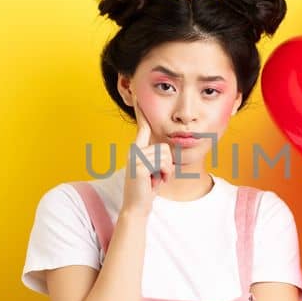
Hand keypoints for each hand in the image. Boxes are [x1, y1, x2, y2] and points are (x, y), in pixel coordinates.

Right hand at [122, 99, 172, 214]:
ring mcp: (136, 157)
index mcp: (137, 148)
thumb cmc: (147, 188)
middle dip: (167, 164)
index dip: (140, 110)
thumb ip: (156, 156)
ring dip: (166, 171)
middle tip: (157, 177)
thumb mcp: (153, 168)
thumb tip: (167, 148)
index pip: (142, 126)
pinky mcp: (140, 166)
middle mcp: (134, 150)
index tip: (137, 94)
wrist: (136, 206)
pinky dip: (164, 176)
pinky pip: (164, 164)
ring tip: (155, 179)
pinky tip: (154, 183)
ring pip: (166, 155)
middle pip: (165, 146)